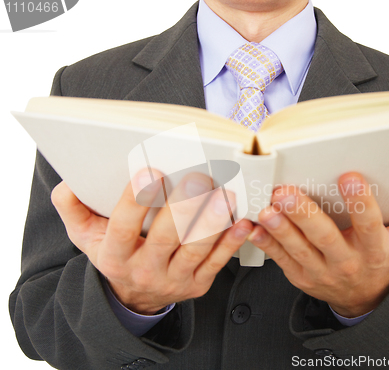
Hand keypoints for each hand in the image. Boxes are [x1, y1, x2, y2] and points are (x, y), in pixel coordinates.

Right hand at [51, 169, 252, 314]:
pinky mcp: (197, 284)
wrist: (134, 295)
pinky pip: (216, 264)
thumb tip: (68, 182)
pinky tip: (242, 222)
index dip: (135, 200)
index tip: (150, 171)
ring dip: (212, 223)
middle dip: (182, 208)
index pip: (122, 228)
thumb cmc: (113, 254)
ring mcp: (174, 280)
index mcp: (114, 256)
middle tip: (197, 177)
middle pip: (164, 239)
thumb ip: (73, 208)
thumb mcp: (85, 236)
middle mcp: (144, 271)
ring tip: (224, 195)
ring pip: (195, 251)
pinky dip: (230, 243)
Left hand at [248, 172, 388, 316]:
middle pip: (325, 238)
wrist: (366, 298)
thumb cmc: (386, 260)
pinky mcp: (301, 277)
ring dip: (280, 229)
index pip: (369, 225)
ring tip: (267, 209)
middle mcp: (347, 262)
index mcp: (374, 250)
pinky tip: (253, 228)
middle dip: (305, 215)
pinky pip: (281, 260)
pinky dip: (267, 244)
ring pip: (298, 250)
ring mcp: (321, 272)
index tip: (349, 176)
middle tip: (287, 192)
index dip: (360, 202)